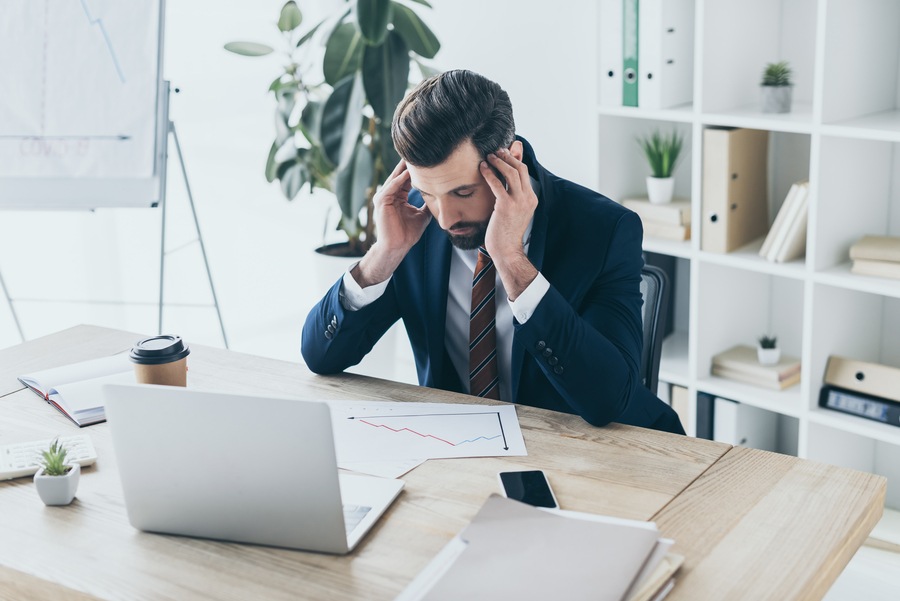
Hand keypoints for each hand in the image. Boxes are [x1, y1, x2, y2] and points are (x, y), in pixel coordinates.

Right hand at [353, 160, 430, 286]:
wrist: (397, 247)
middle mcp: (389, 193)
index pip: (407, 178)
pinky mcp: (381, 201)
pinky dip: (400, 179)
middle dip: (409, 163)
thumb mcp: (422, 215)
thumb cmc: (408, 234)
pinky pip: (392, 186)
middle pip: (400, 174)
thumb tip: (441, 197)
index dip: (416, 169)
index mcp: (398, 195)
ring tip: (415, 156)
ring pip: (396, 177)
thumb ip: (428, 204)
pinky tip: (409, 172)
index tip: (428, 158)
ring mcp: (384, 196)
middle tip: (420, 150)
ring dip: (405, 167)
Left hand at [479, 148, 537, 259]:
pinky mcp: (506, 206)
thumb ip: (511, 194)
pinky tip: (482, 168)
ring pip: (511, 172)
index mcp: (531, 198)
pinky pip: (497, 184)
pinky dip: (489, 173)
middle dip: (507, 156)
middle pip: (520, 168)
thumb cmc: (506, 232)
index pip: (524, 172)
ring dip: (499, 161)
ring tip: (488, 157)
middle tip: (495, 151)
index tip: (503, 152)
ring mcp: (518, 202)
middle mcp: (527, 198)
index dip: (514, 159)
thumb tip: (507, 181)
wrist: (506, 250)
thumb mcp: (513, 210)